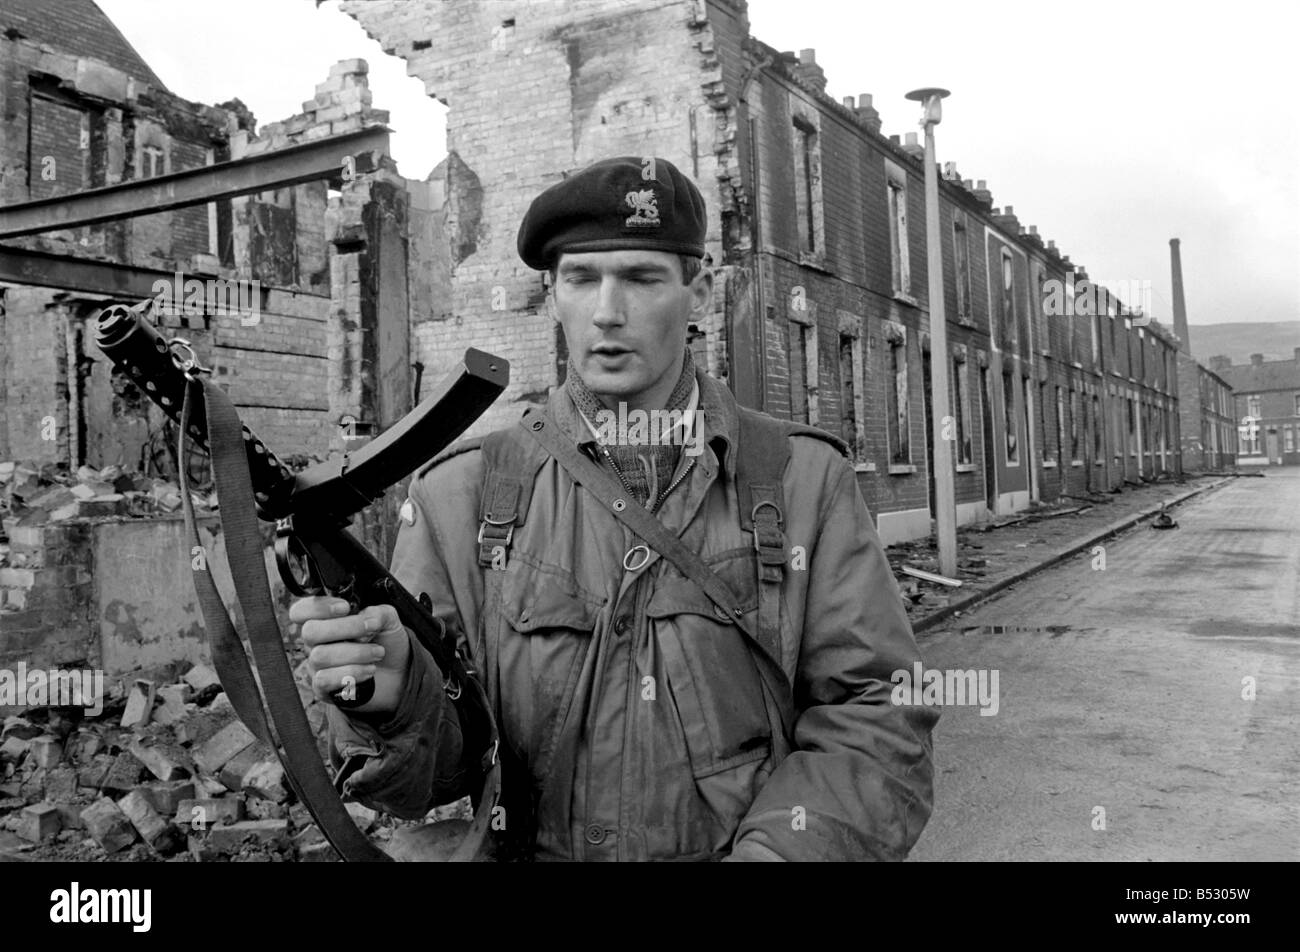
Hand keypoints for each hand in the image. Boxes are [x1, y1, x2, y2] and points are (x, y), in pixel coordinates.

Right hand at [291, 598, 411, 714]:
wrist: (397, 674)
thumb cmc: (385, 643)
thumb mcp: (388, 620)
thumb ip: (378, 613)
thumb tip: (367, 617)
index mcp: (324, 621)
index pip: (300, 611)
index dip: (317, 607)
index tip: (345, 607)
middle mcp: (315, 643)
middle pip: (310, 631)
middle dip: (345, 628)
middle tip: (371, 629)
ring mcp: (316, 666)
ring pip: (320, 656)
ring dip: (356, 653)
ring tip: (378, 653)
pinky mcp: (322, 689)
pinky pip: (324, 679)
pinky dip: (352, 673)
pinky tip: (370, 670)